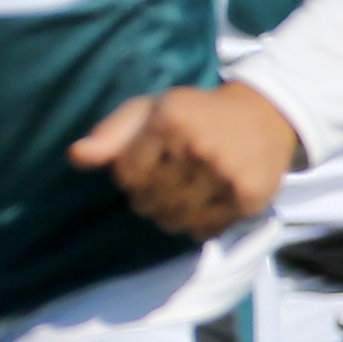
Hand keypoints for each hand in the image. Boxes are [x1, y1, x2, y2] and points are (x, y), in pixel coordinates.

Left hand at [69, 83, 300, 237]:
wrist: (266, 114)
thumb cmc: (196, 114)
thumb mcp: (151, 110)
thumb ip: (110, 134)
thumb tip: (76, 157)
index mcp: (169, 120)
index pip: (126, 175)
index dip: (132, 173)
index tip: (150, 160)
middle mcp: (198, 146)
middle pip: (147, 202)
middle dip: (149, 196)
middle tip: (170, 178)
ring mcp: (226, 173)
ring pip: (173, 221)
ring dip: (171, 214)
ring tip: (186, 191)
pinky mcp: (249, 197)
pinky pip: (204, 230)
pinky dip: (199, 224)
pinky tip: (208, 201)